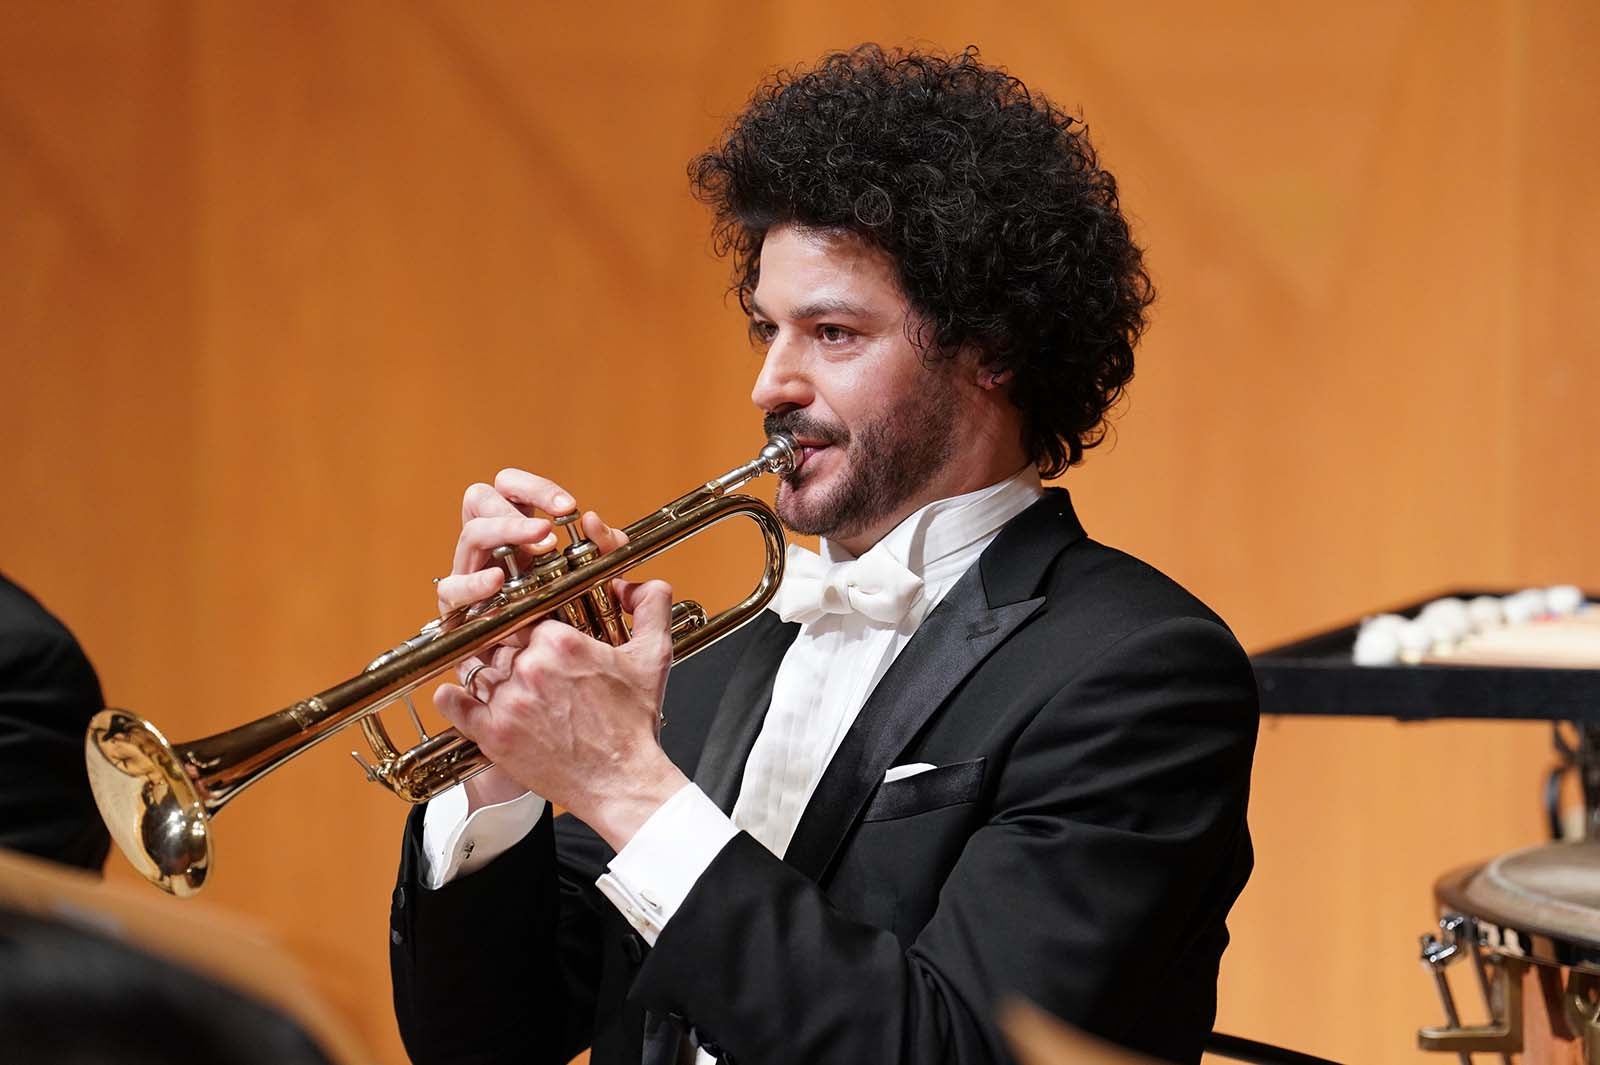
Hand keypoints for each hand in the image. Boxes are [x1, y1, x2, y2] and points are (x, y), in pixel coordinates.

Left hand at [436, 578, 686, 850]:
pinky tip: (455, 696)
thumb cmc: (634, 724)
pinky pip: (456, 706)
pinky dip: (452, 699)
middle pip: (501, 640)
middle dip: (511, 648)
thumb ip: (651, 605)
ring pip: (479, 669)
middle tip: (522, 661)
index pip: (527, 614)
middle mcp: (530, 667)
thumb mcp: (654, 656)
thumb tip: (633, 582)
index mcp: (561, 642)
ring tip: (501, 680)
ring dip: (487, 673)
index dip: (531, 625)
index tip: (536, 635)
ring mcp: (508, 701)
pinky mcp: (494, 734)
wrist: (622, 781)